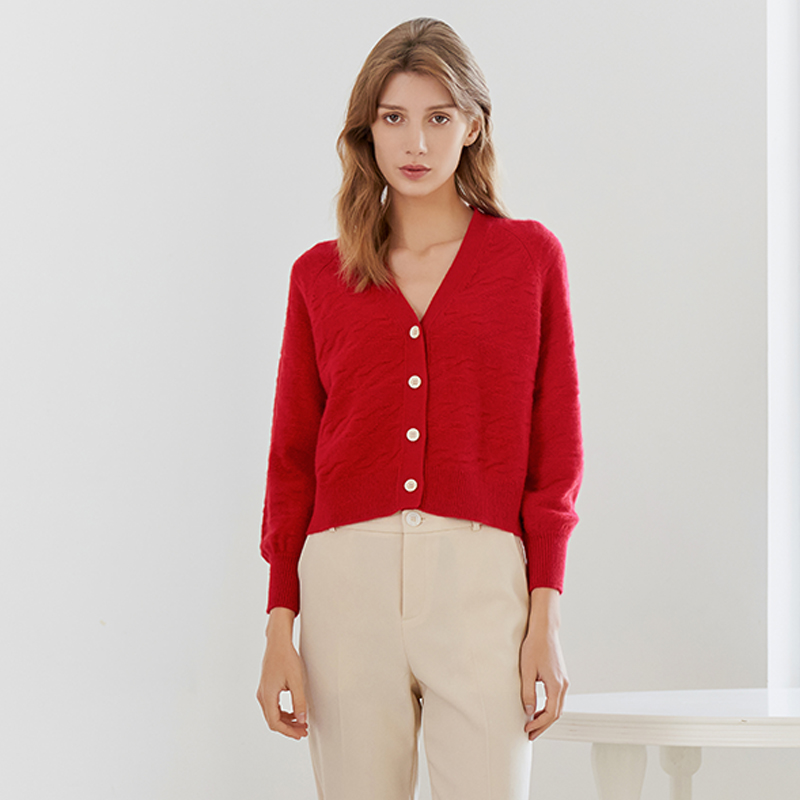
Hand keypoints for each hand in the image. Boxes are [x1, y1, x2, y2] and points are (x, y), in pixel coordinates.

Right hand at [256, 615, 307, 739]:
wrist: (277, 642)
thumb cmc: (286, 658)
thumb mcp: (296, 681)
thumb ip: (299, 701)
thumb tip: (301, 719)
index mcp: (268, 695)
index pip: (275, 722)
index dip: (288, 731)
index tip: (300, 734)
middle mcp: (262, 695)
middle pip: (273, 720)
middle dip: (289, 728)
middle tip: (303, 730)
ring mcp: (263, 691)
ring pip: (273, 713)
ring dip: (287, 720)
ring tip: (301, 722)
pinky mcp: (266, 686)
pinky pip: (273, 706)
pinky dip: (283, 712)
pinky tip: (294, 711)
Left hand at [520, 594, 568, 739]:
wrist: (544, 631)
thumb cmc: (534, 647)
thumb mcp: (527, 671)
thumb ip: (528, 692)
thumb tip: (529, 711)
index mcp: (556, 685)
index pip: (550, 714)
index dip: (539, 724)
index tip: (527, 729)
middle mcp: (564, 685)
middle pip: (556, 713)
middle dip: (543, 725)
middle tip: (529, 734)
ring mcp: (564, 681)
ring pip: (557, 707)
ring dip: (545, 717)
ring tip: (532, 724)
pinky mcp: (561, 677)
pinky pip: (556, 698)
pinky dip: (548, 707)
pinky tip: (537, 709)